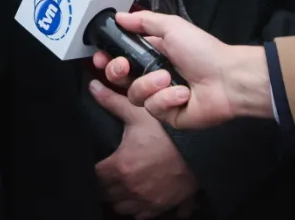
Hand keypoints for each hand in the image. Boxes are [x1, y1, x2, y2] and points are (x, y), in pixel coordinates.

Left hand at [90, 79, 198, 216]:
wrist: (203, 151)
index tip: (95, 162)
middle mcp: (131, 188)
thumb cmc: (170, 132)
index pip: (93, 176)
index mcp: (121, 166)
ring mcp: (147, 201)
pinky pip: (140, 215)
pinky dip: (136, 207)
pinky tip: (138, 194)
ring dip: (117, 197)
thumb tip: (93, 87)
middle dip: (102, 184)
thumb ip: (112, 101)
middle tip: (105, 171)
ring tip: (119, 183)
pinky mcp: (161, 207)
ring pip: (120, 207)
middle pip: (104, 194)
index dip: (91, 168)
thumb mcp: (139, 112)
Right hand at [93, 12, 271, 129]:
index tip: (99, 56)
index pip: (121, 58)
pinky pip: (153, 109)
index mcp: (153, 54)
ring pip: (135, 95)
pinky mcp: (168, 115)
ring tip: (169, 79)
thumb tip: (119, 16)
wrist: (228, 79)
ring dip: (150, 85)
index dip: (108, 59)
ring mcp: (160, 97)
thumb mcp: (172, 27)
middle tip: (124, 66)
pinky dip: (167, 99)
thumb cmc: (203, 51)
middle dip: (117, 71)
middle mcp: (154, 76)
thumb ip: (143, 21)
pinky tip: (182, 94)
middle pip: (120, 79)